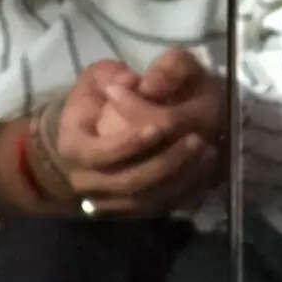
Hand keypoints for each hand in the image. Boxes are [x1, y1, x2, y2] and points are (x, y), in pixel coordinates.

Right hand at [48, 57, 223, 215]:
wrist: (97, 126)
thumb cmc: (102, 96)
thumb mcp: (101, 74)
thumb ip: (113, 73)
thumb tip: (130, 81)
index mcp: (73, 147)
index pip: (98, 154)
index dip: (127, 144)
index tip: (158, 126)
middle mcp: (85, 179)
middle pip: (127, 182)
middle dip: (163, 162)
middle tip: (196, 139)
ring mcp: (109, 198)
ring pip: (146, 200)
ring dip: (179, 178)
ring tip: (208, 152)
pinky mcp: (131, 207)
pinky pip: (158, 207)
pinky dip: (183, 191)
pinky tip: (204, 169)